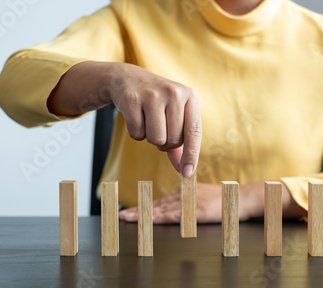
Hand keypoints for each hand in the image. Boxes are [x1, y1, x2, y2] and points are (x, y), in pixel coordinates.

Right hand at [48, 61, 201, 176]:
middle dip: (165, 142)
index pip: (194, 131)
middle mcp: (174, 93)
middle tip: (159, 127)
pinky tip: (136, 117)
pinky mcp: (132, 99)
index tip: (188, 173)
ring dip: (150, 138)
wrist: (128, 79)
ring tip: (148, 121)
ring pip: (156, 139)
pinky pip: (137, 134)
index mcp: (189, 96)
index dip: (192, 155)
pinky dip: (136, 133)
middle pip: (173, 140)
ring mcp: (152, 95)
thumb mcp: (175, 116)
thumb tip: (185, 171)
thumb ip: (181, 144)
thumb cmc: (158, 103)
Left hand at [120, 183, 227, 223]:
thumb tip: (174, 210)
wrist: (242, 198)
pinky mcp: (197, 211)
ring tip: (129, 219)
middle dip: (139, 210)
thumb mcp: (203, 197)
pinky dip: (161, 217)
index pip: (160, 200)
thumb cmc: (224, 200)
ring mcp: (190, 202)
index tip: (130, 211)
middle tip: (122, 215)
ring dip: (144, 214)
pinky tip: (150, 220)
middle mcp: (184, 194)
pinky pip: (176, 215)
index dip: (144, 206)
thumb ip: (189, 201)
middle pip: (157, 204)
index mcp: (185, 191)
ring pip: (162, 209)